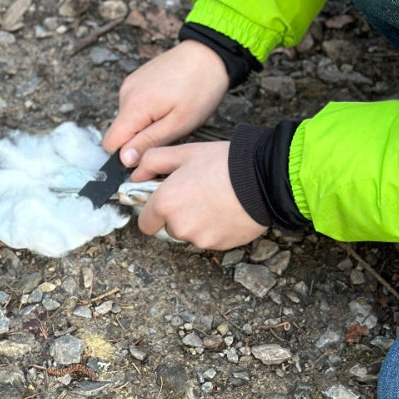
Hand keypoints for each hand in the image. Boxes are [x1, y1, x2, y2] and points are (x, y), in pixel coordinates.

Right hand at [102, 41, 229, 166]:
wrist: (209, 53)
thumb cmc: (200, 88)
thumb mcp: (179, 124)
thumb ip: (148, 143)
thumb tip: (125, 159)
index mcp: (133, 106)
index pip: (110, 143)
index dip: (127, 154)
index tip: (150, 151)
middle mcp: (125, 93)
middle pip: (120, 131)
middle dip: (140, 138)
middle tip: (170, 129)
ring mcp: (130, 83)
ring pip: (129, 118)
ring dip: (146, 123)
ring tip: (173, 113)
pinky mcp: (137, 78)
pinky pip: (135, 104)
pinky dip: (148, 110)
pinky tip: (169, 102)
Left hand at [131, 141, 266, 249]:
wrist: (263, 179)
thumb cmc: (223, 163)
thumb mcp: (184, 153)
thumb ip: (152, 161)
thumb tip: (135, 174)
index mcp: (165, 204)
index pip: (144, 223)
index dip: (153, 211)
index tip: (164, 201)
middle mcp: (179, 226)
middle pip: (169, 228)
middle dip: (177, 214)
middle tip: (195, 193)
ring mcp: (200, 239)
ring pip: (190, 234)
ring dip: (197, 222)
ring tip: (215, 199)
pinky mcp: (221, 245)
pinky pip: (210, 239)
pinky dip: (215, 228)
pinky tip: (226, 209)